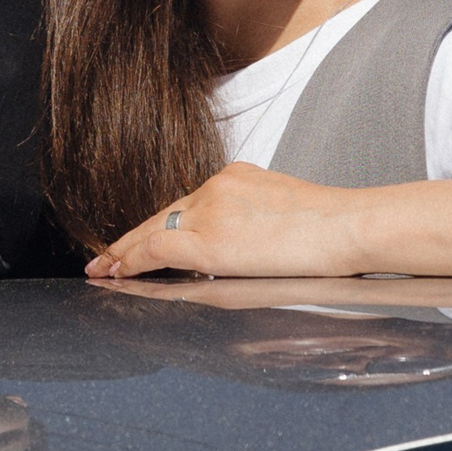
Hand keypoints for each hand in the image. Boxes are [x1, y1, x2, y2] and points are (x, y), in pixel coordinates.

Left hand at [86, 162, 361, 282]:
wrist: (347, 226)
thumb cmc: (332, 228)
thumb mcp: (284, 211)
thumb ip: (253, 220)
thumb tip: (243, 243)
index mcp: (236, 177)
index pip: (188, 204)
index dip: (158, 224)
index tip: (139, 239)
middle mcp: (217, 186)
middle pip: (165, 214)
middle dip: (132, 238)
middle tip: (104, 257)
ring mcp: (210, 210)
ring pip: (155, 229)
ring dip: (126, 252)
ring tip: (103, 269)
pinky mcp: (210, 239)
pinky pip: (157, 247)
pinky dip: (132, 260)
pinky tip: (116, 272)